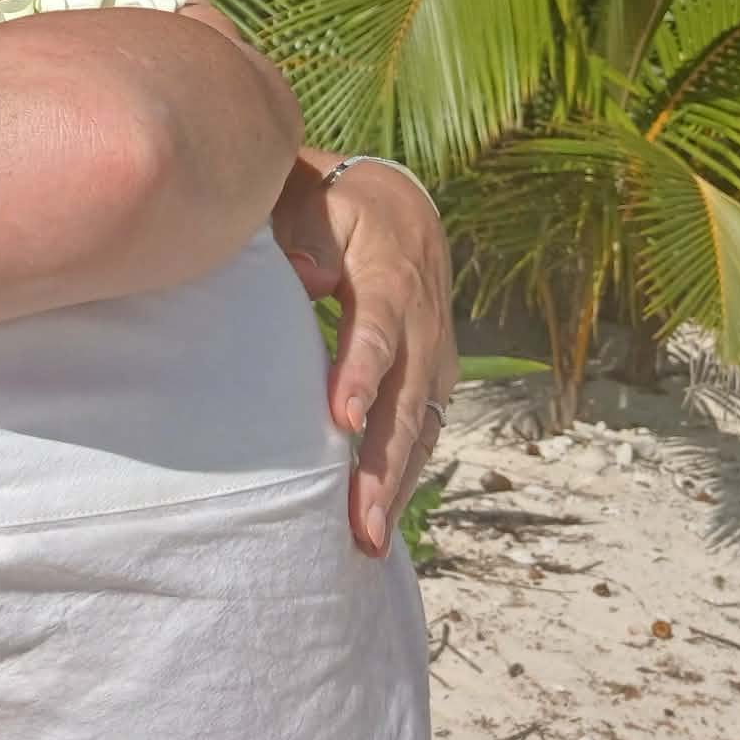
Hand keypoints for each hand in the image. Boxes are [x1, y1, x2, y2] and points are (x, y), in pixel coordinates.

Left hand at [270, 155, 456, 556]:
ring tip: (366, 540)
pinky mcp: (433, 376)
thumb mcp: (310, 198)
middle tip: (359, 521)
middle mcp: (424, 321)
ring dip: (396, 484)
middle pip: (406, 399)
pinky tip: (379, 521)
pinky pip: (422, 431)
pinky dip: (404, 476)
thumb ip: (304, 233)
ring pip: (420, 427)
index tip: (340, 419)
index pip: (377, 327)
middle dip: (383, 464)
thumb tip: (310, 279)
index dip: (362, 373)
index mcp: (391, 273)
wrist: (396, 203)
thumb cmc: (331, 203)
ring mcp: (435, 353)